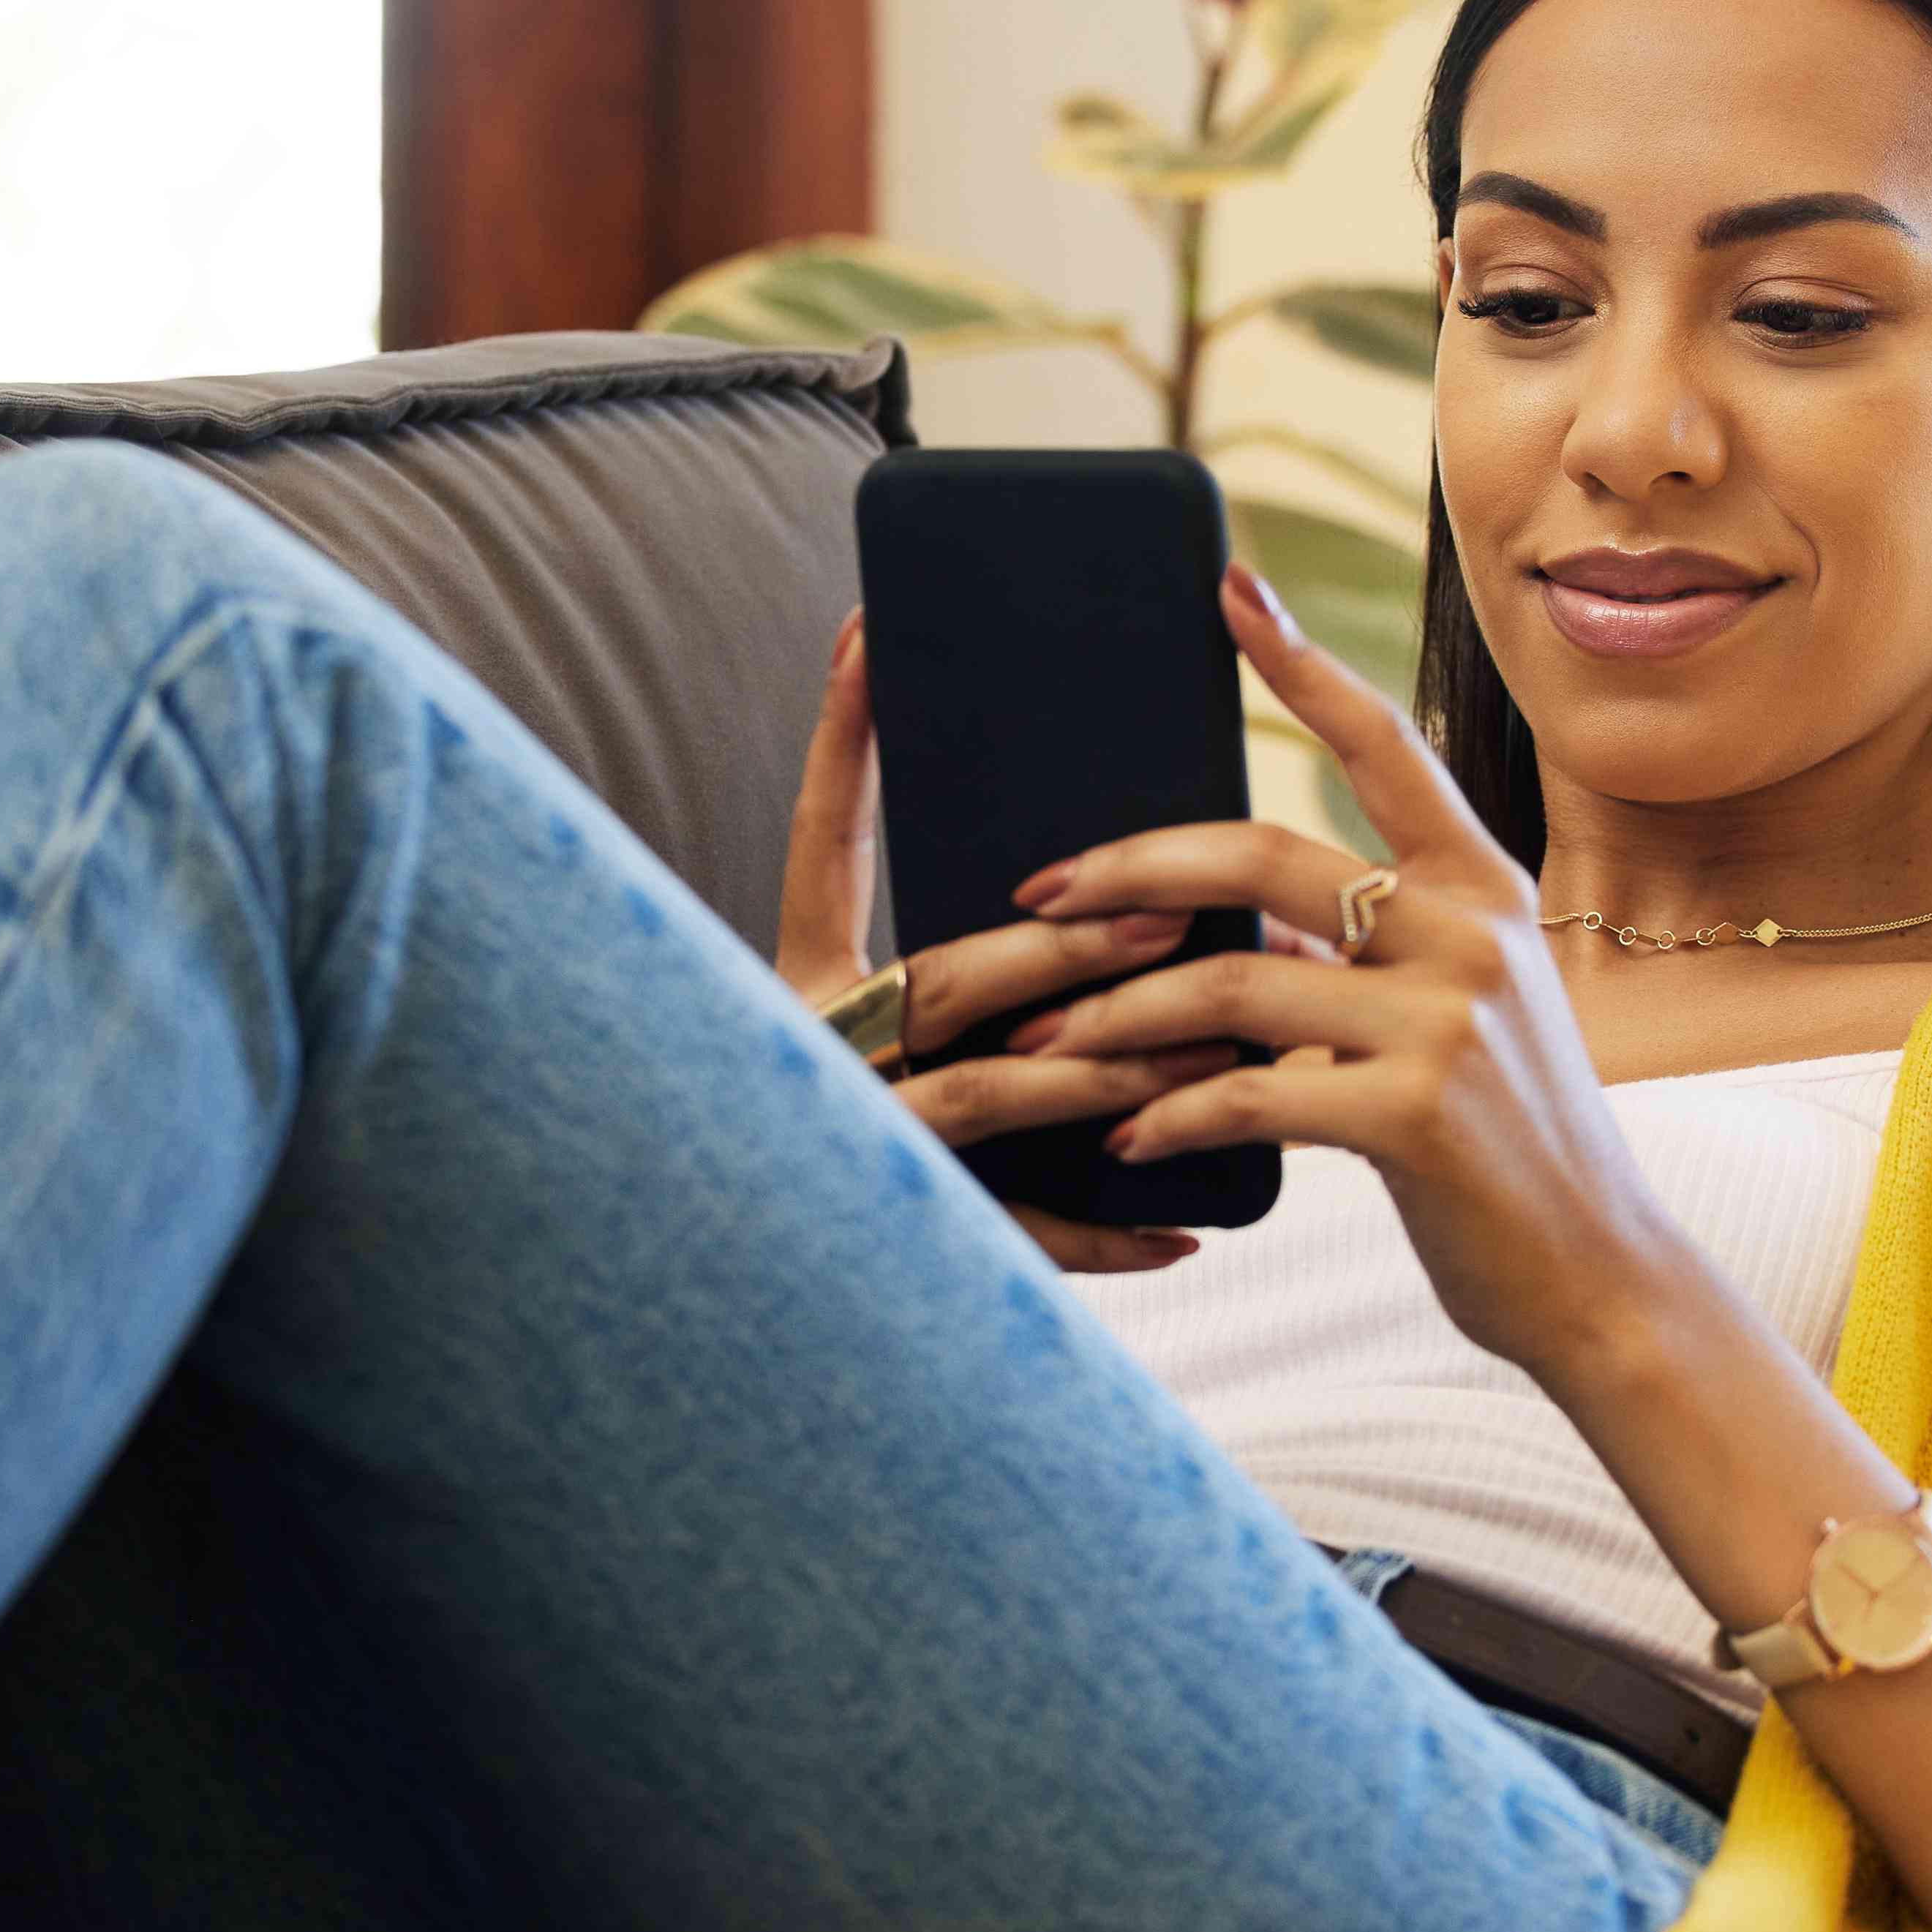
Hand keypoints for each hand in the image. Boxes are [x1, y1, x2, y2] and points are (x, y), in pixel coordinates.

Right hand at [773, 614, 1245, 1272]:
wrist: (717, 1292)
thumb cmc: (800, 1133)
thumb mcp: (837, 1014)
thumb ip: (920, 939)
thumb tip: (1029, 820)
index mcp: (792, 987)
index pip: (818, 845)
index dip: (840, 744)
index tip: (872, 638)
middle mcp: (813, 1061)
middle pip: (942, 979)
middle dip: (1063, 943)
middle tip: (1168, 902)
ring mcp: (853, 1150)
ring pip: (984, 1096)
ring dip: (1108, 1069)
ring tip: (1214, 1049)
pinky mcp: (895, 1245)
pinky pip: (1011, 1239)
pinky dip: (1103, 1237)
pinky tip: (1188, 1234)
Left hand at [1005, 565, 1697, 1379]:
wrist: (1598, 1279)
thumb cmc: (1503, 1152)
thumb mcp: (1452, 1020)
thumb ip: (1359, 957)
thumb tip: (1224, 922)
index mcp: (1480, 888)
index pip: (1383, 744)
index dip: (1301, 663)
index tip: (1228, 587)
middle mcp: (1469, 931)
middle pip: (1258, 852)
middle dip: (1127, 868)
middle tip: (1037, 892)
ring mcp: (1447, 1019)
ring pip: (1230, 979)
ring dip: (1115, 1017)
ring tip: (1043, 1045)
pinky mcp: (1417, 1114)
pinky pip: (1248, 1097)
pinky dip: (1169, 1119)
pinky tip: (1125, 1143)